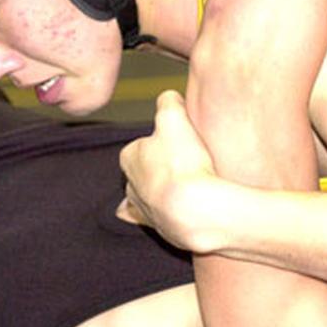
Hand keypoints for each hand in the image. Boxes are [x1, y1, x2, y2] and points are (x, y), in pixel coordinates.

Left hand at [116, 90, 220, 250]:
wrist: (197, 211)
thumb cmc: (183, 165)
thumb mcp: (174, 118)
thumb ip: (168, 102)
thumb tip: (168, 97)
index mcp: (129, 157)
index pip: (142, 143)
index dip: (163, 141)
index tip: (181, 141)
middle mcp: (131, 185)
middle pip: (146, 170)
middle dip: (161, 166)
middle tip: (188, 162)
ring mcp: (145, 210)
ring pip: (149, 195)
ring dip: (163, 190)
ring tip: (190, 186)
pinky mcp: (161, 229)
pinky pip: (155, 219)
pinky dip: (159, 215)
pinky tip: (167, 212)